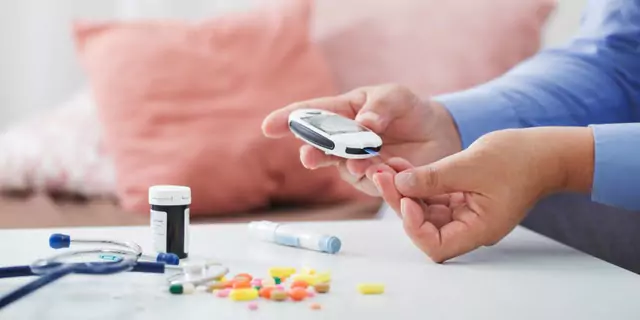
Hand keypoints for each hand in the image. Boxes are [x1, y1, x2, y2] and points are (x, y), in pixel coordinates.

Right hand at [261, 84, 461, 195]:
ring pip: (341, 166)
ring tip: (361, 162)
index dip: (287, 119)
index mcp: (342, 112)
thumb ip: (380, 107)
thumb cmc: (409, 110)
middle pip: (319, 146)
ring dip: (348, 164)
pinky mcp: (372, 181)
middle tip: (309, 156)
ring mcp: (354, 162)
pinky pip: (367, 180)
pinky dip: (373, 174)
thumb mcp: (397, 97)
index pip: (310, 114)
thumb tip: (364, 123)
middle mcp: (342, 139)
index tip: (268, 126)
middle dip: (312, 151)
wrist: (439, 136)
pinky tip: (384, 169)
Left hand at [372, 127, 594, 262]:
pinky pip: (434, 196)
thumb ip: (433, 177)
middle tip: (381, 175)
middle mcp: (469, 227)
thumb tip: (400, 184)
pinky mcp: (463, 198)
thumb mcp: (470, 165)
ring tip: (386, 167)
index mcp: (478, 229)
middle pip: (425, 225)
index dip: (415, 226)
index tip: (407, 198)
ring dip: (405, 190)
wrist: (545, 152)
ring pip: (425, 210)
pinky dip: (418, 182)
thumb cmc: (519, 159)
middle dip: (401, 201)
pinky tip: (401, 165)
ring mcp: (465, 213)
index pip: (436, 245)